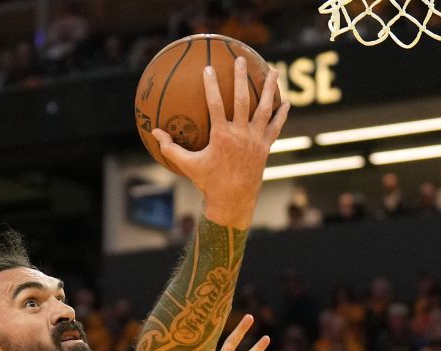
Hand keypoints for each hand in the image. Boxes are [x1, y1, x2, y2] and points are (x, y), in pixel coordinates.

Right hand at [152, 59, 288, 228]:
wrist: (233, 200)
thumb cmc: (208, 182)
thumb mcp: (187, 165)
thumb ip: (170, 148)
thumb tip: (155, 133)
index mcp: (221, 136)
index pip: (215, 104)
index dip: (211, 85)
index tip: (208, 68)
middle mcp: (240, 134)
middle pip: (242, 100)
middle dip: (241, 78)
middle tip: (240, 59)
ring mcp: (255, 140)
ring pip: (264, 109)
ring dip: (269, 88)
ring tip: (273, 70)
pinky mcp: (265, 147)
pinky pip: (275, 127)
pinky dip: (281, 115)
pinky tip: (286, 102)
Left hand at [177, 314, 269, 350]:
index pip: (196, 337)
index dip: (197, 323)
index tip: (198, 306)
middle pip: (214, 334)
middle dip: (217, 320)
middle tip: (221, 302)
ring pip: (233, 343)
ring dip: (241, 330)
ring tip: (250, 317)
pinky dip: (256, 349)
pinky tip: (265, 339)